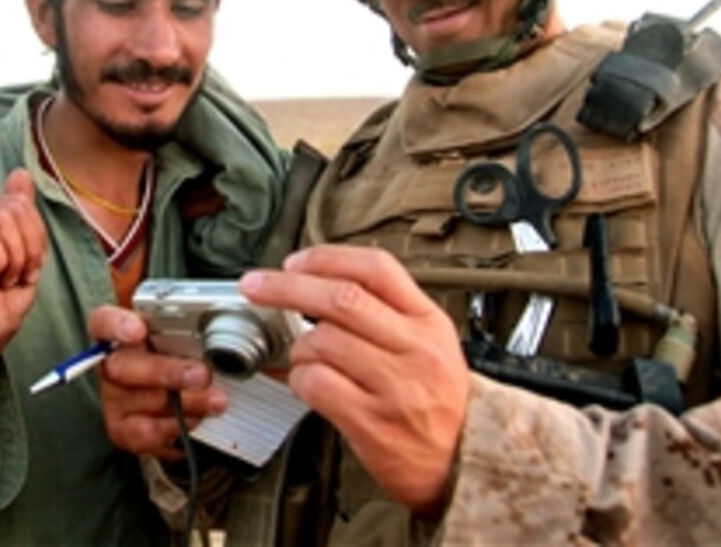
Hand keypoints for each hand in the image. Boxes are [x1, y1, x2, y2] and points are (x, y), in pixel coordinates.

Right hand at [0, 169, 45, 374]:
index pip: (20, 202)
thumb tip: (20, 172)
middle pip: (13, 208)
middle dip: (26, 248)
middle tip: (13, 276)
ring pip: (0, 220)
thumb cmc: (3, 298)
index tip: (27, 265)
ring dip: (12, 259)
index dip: (35, 236)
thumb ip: (21, 211)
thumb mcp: (25, 250)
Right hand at [89, 306, 227, 459]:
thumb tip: (233, 311)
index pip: (104, 322)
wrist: (172, 393)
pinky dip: (178, 427)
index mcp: (120, 332)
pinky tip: (197, 419)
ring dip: (187, 402)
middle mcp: (111, 365)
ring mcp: (114, 399)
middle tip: (201, 375)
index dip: (117, 325)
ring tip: (215, 400)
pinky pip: (148, 433)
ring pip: (144, 401)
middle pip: (124, 366)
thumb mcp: (180, 330)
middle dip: (167, 372)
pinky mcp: (123, 429)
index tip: (138, 330)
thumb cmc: (175, 354)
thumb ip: (193, 321)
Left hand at [238, 244, 468, 513]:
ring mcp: (395, 386)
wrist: (465, 461)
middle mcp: (414, 348)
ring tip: (303, 357)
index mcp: (428, 321)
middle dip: (287, 287)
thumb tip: (313, 285)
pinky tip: (307, 383)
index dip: (327, 258)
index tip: (295, 261)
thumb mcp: (430, 343)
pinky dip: (298, 379)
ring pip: (322, 341)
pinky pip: (316, 384)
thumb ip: (383, 312)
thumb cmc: (439, 402)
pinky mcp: (372, 421)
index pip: (377, 269)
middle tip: (256, 285)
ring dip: (297, 346)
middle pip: (341, 298)